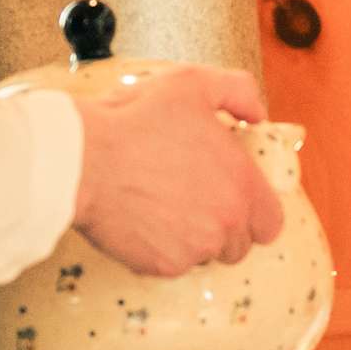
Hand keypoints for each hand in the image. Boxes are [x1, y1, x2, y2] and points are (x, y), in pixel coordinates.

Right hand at [72, 67, 285, 277]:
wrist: (79, 161)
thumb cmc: (133, 120)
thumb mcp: (192, 84)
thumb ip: (237, 92)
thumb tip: (258, 113)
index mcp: (241, 184)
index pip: (271, 222)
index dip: (254, 214)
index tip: (233, 201)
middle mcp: (226, 222)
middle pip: (239, 244)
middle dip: (221, 228)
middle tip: (190, 201)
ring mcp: (195, 248)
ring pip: (205, 256)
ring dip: (192, 239)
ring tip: (162, 207)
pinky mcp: (163, 265)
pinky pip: (172, 265)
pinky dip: (160, 249)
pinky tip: (141, 220)